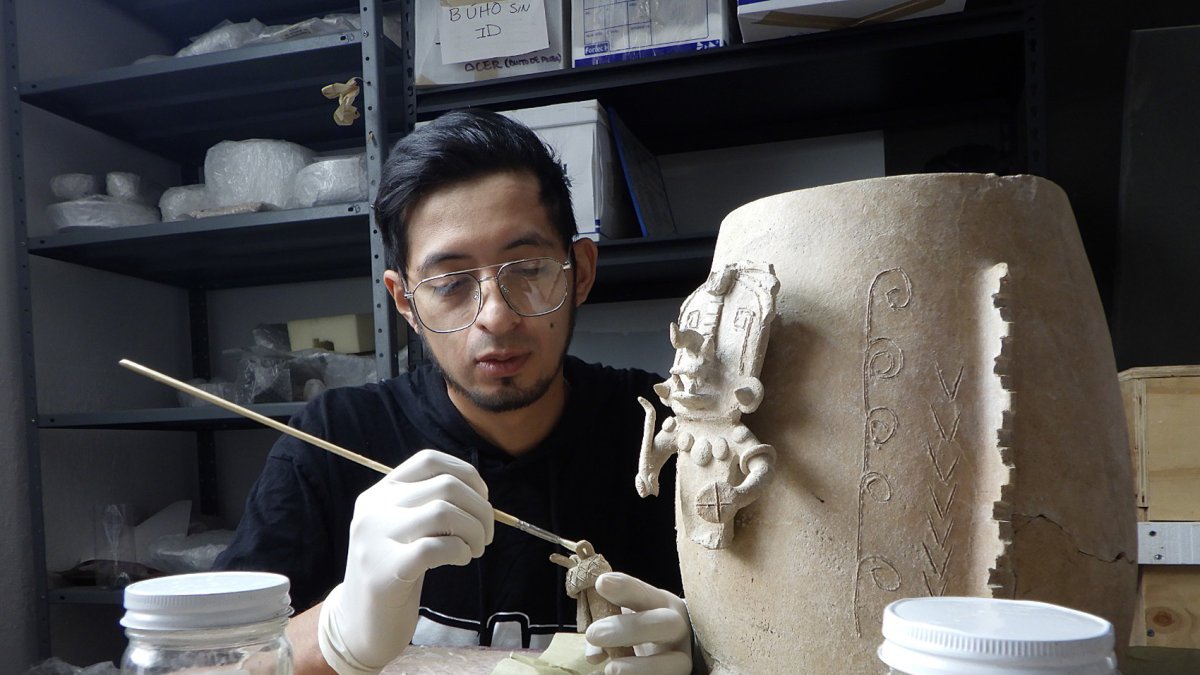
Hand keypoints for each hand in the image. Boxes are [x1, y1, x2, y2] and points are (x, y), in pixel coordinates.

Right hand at [318, 450, 493, 673]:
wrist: (358, 624)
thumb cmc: (394, 571)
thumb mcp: (403, 528)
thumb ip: (428, 504)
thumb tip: (479, 495)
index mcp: (379, 493)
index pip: (429, 460)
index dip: (466, 474)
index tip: (481, 498)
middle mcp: (374, 510)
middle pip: (445, 486)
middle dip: (480, 508)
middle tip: (485, 534)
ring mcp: (376, 539)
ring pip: (443, 512)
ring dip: (474, 530)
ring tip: (475, 549)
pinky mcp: (386, 571)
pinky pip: (436, 547)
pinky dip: (460, 551)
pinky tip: (460, 560)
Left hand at [584, 572, 692, 674]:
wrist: (671, 647)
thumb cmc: (641, 628)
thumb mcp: (626, 617)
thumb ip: (607, 627)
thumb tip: (593, 655)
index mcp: (662, 603)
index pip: (644, 592)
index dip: (624, 587)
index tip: (601, 584)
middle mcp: (678, 628)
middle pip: (666, 624)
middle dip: (631, 629)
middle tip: (594, 634)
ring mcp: (682, 656)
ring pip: (676, 663)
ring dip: (641, 667)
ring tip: (611, 669)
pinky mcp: (682, 674)